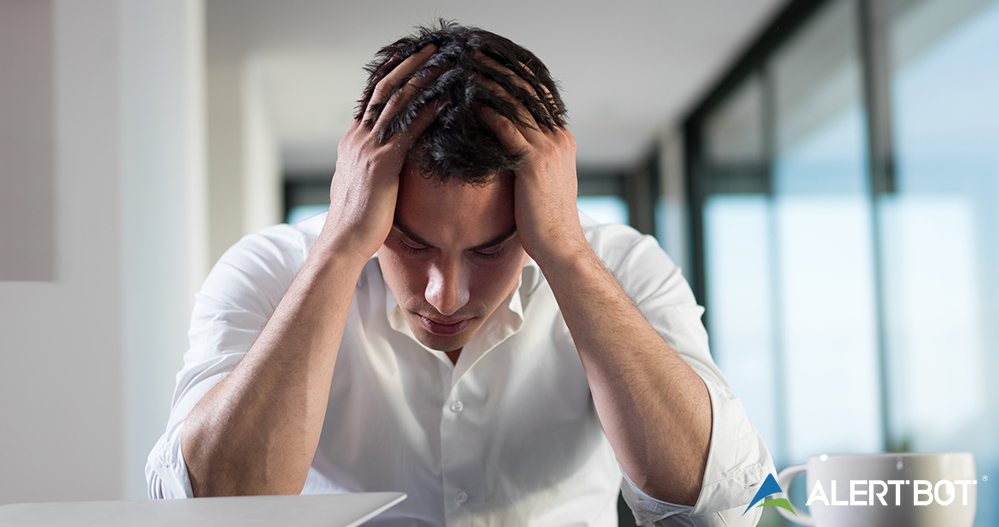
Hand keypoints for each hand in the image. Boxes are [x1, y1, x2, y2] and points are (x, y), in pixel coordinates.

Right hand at [319, 44, 441, 261]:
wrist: (344, 241)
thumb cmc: (357, 221)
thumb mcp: (360, 183)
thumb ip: (371, 165)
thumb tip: (384, 160)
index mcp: (352, 140)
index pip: (371, 97)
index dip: (391, 74)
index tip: (410, 58)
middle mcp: (358, 138)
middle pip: (385, 90)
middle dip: (409, 66)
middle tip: (430, 49)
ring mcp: (369, 148)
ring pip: (398, 103)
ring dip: (423, 79)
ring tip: (444, 64)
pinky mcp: (383, 164)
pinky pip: (409, 130)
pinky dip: (429, 110)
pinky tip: (447, 99)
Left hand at [474, 55, 587, 266]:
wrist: (560, 247)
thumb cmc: (545, 221)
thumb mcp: (542, 181)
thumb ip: (530, 158)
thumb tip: (507, 147)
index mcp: (562, 139)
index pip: (537, 95)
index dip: (513, 76)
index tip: (488, 61)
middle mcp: (558, 137)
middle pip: (527, 91)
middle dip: (499, 71)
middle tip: (473, 55)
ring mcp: (549, 148)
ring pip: (515, 104)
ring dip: (488, 83)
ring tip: (464, 69)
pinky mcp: (534, 162)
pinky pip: (505, 127)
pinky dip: (484, 111)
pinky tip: (465, 101)